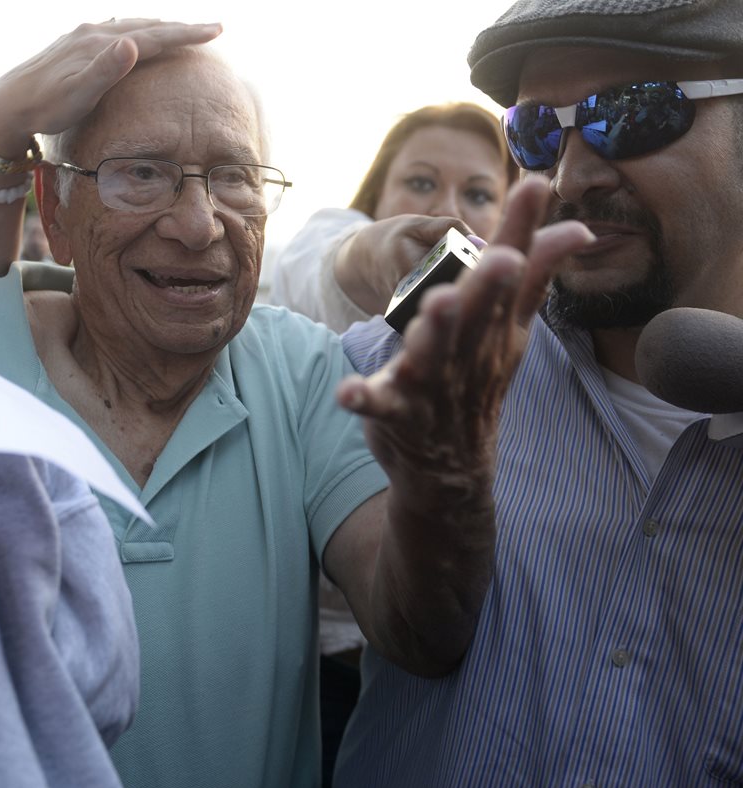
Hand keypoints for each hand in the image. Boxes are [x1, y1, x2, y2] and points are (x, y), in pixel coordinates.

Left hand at [0, 19, 222, 158]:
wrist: (7, 105)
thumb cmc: (44, 108)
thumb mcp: (78, 95)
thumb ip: (106, 70)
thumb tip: (132, 44)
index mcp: (102, 45)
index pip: (155, 36)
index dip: (187, 34)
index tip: (216, 31)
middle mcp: (94, 33)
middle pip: (147, 26)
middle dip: (181, 28)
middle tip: (212, 29)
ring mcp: (82, 37)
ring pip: (130, 26)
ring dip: (158, 28)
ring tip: (180, 30)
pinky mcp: (73, 45)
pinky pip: (114, 32)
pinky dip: (135, 33)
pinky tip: (132, 37)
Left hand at [335, 177, 592, 501]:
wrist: (453, 466)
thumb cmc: (478, 381)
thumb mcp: (511, 331)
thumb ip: (534, 274)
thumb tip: (575, 226)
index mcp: (494, 328)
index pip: (511, 275)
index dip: (521, 231)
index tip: (533, 184)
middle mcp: (467, 353)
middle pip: (478, 316)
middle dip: (488, 286)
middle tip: (499, 257)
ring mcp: (431, 385)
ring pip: (434, 356)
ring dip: (434, 334)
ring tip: (435, 304)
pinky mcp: (397, 412)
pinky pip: (380, 405)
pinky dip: (364, 399)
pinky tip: (348, 391)